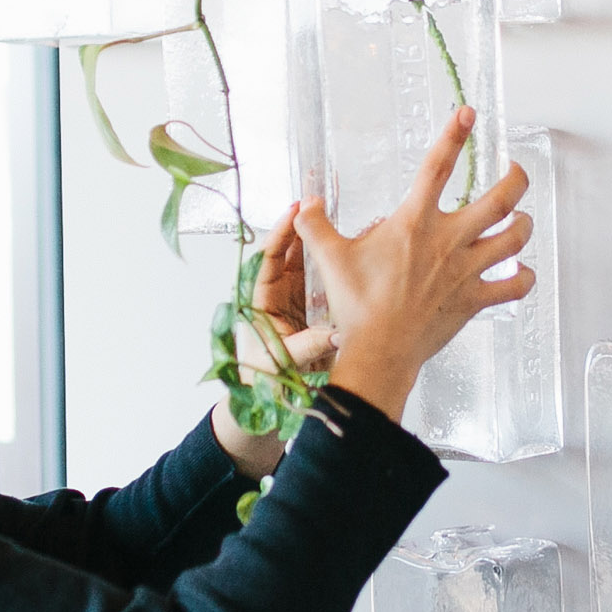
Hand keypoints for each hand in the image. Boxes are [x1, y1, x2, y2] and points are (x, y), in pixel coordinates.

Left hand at [213, 202, 335, 479]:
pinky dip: (334, 268)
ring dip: (319, 245)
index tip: (294, 212)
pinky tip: (351, 252)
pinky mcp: (314, 315)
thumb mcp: (284, 363)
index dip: (280, 235)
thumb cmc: (264, 384)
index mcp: (260, 303)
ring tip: (336, 220)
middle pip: (289, 256)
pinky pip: (323, 285)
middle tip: (316, 204)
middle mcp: (277, 299)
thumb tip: (335, 333)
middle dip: (301, 230)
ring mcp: (296, 305)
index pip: (268, 261)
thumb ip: (307, 346)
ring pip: (307, 268)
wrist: (268, 407)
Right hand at [295, 109, 532, 424]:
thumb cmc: (357, 306)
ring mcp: (466, 270)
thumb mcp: (331, 258)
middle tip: (516, 170)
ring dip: (524, 224)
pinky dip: (525, 277)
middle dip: (516, 178)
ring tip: (520, 218)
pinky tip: (522, 272)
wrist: (379, 350)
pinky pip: (515, 285)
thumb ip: (316, 225)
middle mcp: (448, 241)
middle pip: (501, 198)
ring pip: (516, 237)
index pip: (437, 167)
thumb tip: (306, 204)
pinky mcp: (475, 299)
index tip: (467, 114)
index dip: (454, 135)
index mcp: (414, 222)